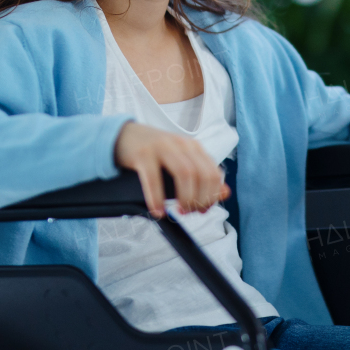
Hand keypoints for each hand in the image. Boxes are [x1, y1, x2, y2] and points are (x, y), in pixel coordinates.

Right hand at [114, 121, 230, 217]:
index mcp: (193, 147)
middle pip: (201, 174)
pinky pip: (154, 179)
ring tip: (178, 212)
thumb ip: (203, 176)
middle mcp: (180, 144)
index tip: (203, 210)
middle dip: (199, 198)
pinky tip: (157, 211)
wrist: (123, 136)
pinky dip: (157, 198)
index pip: (213, 173)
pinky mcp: (142, 153)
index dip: (212, 195)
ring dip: (185, 197)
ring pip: (185, 173)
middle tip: (189, 212)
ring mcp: (162, 147)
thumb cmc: (153, 154)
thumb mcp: (181, 162)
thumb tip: (226, 193)